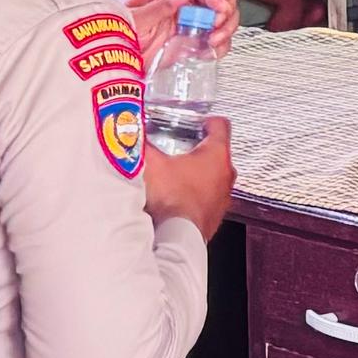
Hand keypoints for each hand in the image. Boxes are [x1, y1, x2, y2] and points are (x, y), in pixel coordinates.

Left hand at [125, 0, 239, 49]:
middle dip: (225, 12)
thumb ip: (161, 5)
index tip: (219, 9)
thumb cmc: (121, 34)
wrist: (118, 60)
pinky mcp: (195, 41)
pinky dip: (220, 47)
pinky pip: (218, 41)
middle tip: (218, 25)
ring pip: (224, 18)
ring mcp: (192, 23)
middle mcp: (185, 4)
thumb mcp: (137, 18)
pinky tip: (209, 51)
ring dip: (225, 30)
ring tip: (213, 42)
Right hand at [138, 116, 234, 238]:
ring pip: (214, 177)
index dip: (209, 121)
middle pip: (218, 153)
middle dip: (200, 149)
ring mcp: (223, 196)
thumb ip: (142, 145)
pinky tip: (178, 198)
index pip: (221, 126)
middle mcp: (226, 174)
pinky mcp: (215, 214)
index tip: (200, 122)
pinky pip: (208, 197)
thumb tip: (131, 134)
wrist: (176, 236)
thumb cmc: (171, 198)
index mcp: (216, 154)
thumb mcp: (151, 163)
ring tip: (177, 174)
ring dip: (199, 174)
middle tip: (182, 148)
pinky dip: (196, 194)